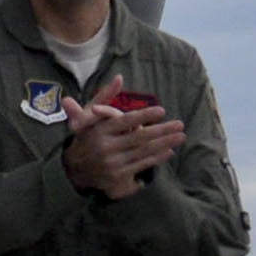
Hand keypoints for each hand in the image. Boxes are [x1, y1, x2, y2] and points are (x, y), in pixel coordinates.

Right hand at [64, 104, 188, 196]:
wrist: (74, 170)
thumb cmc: (87, 136)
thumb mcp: (89, 115)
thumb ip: (105, 96)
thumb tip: (119, 77)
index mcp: (100, 131)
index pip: (125, 121)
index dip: (144, 116)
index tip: (161, 110)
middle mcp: (106, 147)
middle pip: (139, 138)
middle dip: (162, 131)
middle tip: (180, 125)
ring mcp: (113, 164)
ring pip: (143, 152)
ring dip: (164, 144)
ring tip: (180, 136)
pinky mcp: (118, 177)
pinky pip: (141, 165)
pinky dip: (156, 158)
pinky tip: (169, 151)